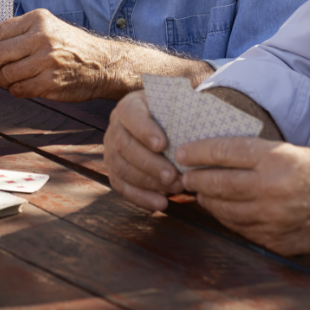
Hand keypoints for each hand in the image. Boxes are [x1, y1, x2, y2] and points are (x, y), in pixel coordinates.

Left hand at [0, 9, 118, 100]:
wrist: (103, 64)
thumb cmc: (70, 46)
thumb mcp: (48, 27)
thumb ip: (19, 32)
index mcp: (38, 20)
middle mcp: (42, 37)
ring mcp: (47, 61)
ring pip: (6, 75)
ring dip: (2, 82)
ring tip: (9, 81)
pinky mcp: (51, 82)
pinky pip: (19, 90)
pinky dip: (15, 91)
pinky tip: (23, 87)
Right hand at [105, 90, 184, 210]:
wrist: (164, 127)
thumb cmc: (174, 116)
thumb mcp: (176, 106)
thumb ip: (183, 110)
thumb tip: (198, 116)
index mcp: (130, 106)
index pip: (131, 115)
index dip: (144, 130)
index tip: (162, 144)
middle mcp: (116, 126)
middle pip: (124, 146)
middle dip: (149, 163)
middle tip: (173, 176)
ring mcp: (111, 149)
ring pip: (122, 168)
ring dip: (148, 182)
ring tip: (174, 189)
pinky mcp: (114, 170)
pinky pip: (121, 187)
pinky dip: (141, 198)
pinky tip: (161, 203)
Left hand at [178, 137, 309, 255]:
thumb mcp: (294, 151)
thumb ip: (257, 154)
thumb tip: (217, 153)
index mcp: (277, 160)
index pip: (225, 151)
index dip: (198, 151)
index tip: (183, 151)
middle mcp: (270, 190)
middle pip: (216, 183)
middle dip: (195, 178)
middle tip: (184, 174)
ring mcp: (270, 219)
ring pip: (222, 209)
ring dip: (206, 199)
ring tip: (199, 191)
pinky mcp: (273, 240)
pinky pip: (237, 228)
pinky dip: (225, 217)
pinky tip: (220, 209)